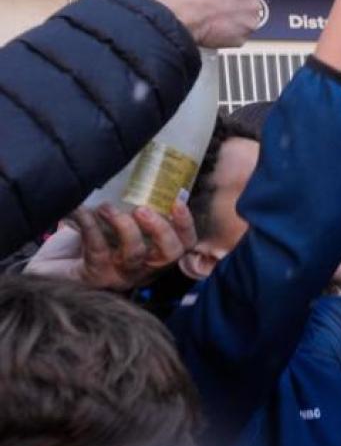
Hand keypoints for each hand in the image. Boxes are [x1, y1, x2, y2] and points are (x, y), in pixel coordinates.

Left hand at [27, 203, 196, 290]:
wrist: (49, 266)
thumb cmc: (87, 239)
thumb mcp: (114, 219)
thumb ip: (129, 205)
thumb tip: (137, 169)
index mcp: (154, 253)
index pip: (183, 244)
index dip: (185, 225)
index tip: (176, 202)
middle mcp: (143, 268)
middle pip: (169, 255)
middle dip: (161, 230)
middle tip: (143, 210)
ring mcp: (119, 275)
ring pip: (134, 254)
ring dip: (123, 226)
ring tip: (106, 207)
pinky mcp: (94, 276)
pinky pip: (97, 249)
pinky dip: (89, 225)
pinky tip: (80, 210)